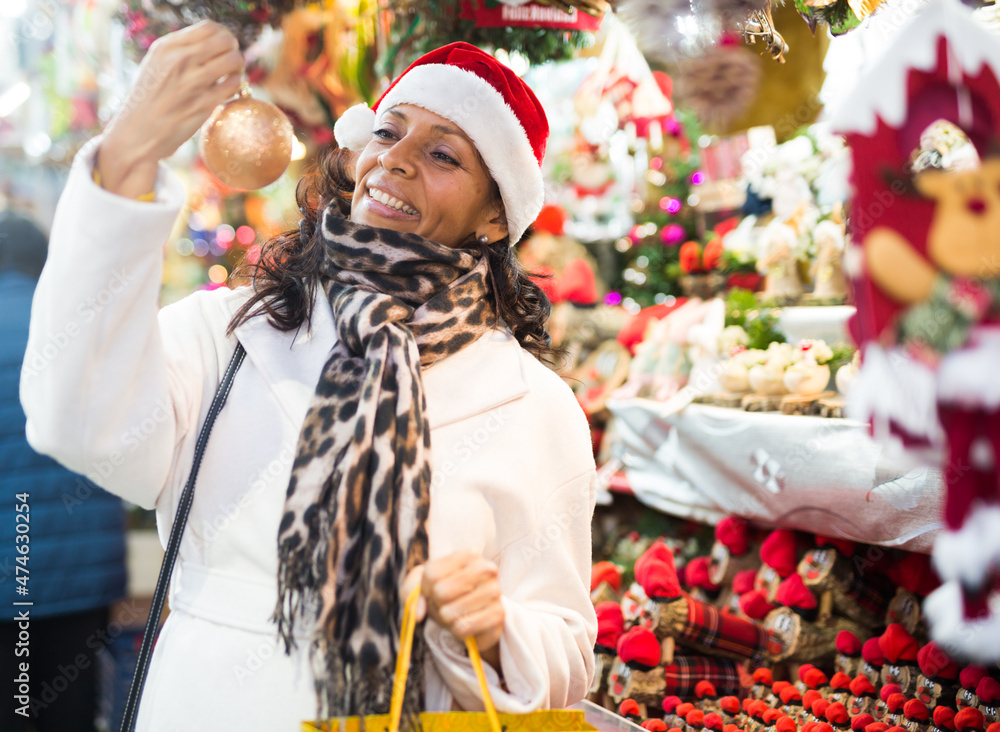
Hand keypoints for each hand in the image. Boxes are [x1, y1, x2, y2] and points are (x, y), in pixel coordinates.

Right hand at [97, 21, 243, 197]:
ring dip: (237, 69)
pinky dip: (236, 88)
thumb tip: (216, 43)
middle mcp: (179, 60)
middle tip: (229, 64)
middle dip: (233, 50)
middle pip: (226, 41)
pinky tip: (226, 93)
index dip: (223, 36)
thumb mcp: (157, 64)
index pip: (209, 28)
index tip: (223, 48)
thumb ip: (182, 51)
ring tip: (229, 78)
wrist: (136, 132)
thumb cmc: (149, 98)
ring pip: (234, 61)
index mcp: (167, 47)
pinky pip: (234, 86)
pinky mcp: (203, 104)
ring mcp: (192, 82)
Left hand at [407, 552, 504, 655]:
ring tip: (455, 615)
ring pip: (450, 613)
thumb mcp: (421, 587)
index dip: (425, 590)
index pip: (431, 574)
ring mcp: (495, 591)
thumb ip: (412, 592)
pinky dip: (457, 631)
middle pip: (441, 591)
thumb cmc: (444, 597)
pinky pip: (463, 628)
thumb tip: (419, 613)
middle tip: (444, 605)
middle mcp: (485, 568)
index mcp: (468, 555)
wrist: (472, 618)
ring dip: (446, 620)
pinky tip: (465, 625)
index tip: (433, 592)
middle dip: (436, 604)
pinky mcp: (498, 615)